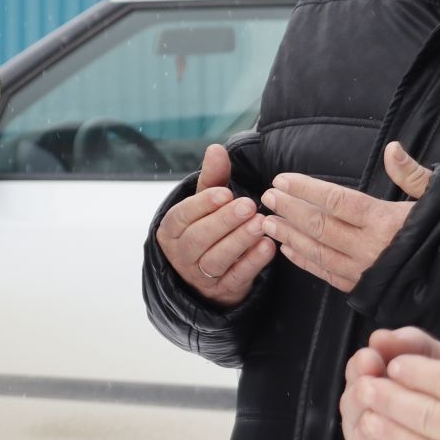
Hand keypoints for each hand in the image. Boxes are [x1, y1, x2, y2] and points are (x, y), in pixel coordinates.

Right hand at [156, 144, 274, 307]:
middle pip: (198, 238)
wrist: (207, 274)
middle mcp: (180, 254)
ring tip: (261, 224)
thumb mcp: (205, 204)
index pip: (182, 217)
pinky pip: (237, 277)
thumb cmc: (207, 229)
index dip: (202, 205)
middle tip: (249, 206)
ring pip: (216, 259)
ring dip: (239, 241)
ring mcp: (200, 276)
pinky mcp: (223, 290)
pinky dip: (253, 262)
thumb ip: (212, 178)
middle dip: (224, 221)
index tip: (225, 192)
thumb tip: (216, 148)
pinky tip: (268, 246)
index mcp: (171, 230)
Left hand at [261, 142, 430, 291]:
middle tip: (267, 197)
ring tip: (268, 221)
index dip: (306, 189)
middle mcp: (370, 247)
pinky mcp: (362, 289)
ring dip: (289, 235)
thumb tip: (392, 149)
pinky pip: (326, 273)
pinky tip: (286, 249)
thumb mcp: (439, 196)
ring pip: (317, 251)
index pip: (336, 200)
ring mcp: (364, 271)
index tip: (281, 179)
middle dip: (289, 210)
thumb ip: (412, 174)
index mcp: (385, 221)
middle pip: (319, 226)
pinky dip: (303, 260)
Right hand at [343, 326, 439, 439]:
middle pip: (350, 401)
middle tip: (371, 375)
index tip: (373, 353)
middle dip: (361, 387)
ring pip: (358, 435)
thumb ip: (414, 348)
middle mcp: (361, 417)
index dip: (362, 364)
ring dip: (370, 422)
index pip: (357, 371)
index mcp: (371, 386)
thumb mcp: (439, 368)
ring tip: (383, 413)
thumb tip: (382, 336)